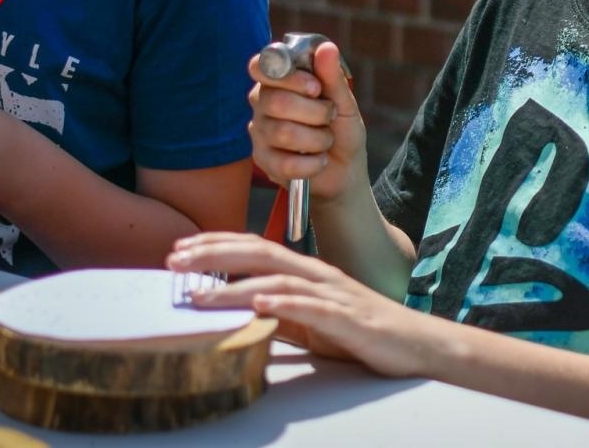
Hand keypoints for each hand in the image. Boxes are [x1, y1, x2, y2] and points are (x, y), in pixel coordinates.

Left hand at [168, 231, 430, 377]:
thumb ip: (277, 313)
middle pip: (259, 253)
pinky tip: (260, 305)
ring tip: (199, 295)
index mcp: (305, 271)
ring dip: (234, 286)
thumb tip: (238, 313)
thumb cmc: (361, 332)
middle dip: (213, 255)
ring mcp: (332, 293)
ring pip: (277, 280)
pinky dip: (284, 303)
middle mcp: (316, 273)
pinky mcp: (347, 317)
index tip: (179, 250)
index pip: (254, 248)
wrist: (415, 344)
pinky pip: (313, 307)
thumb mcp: (310, 322)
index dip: (216, 244)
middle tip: (173, 260)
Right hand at [247, 40, 366, 205]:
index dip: (288, 76)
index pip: (261, 67)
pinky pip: (284, 162)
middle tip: (328, 117)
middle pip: (275, 101)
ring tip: (325, 140)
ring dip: (317, 139)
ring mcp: (259, 133)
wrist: (346, 171)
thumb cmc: (341, 130)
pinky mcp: (263, 162)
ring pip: (282, 132)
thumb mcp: (344, 102)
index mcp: (278, 82)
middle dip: (314, 112)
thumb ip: (332, 77)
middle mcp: (262, 104)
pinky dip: (311, 163)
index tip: (315, 87)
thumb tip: (326, 47)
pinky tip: (318, 160)